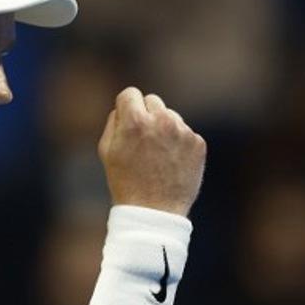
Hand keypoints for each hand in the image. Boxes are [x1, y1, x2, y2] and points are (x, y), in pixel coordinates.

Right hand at [97, 87, 205, 216]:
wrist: (154, 211)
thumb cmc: (125, 182)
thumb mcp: (107, 151)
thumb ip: (114, 122)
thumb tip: (124, 108)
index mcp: (135, 121)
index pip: (130, 94)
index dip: (126, 107)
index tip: (127, 120)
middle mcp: (161, 120)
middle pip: (152, 100)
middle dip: (146, 115)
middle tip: (141, 140)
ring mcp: (183, 131)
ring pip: (170, 116)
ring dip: (163, 129)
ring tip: (156, 156)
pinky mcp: (198, 143)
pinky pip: (185, 133)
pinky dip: (178, 144)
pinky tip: (170, 163)